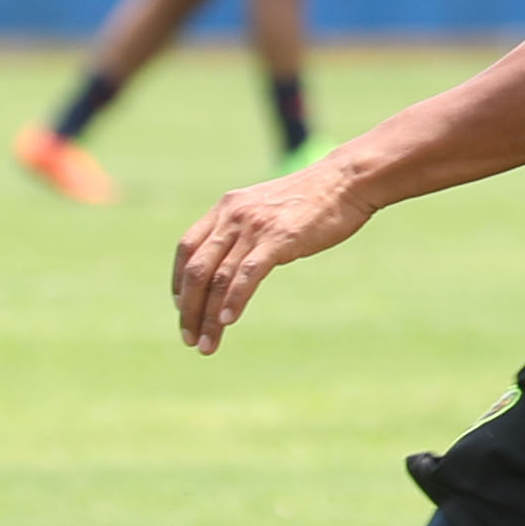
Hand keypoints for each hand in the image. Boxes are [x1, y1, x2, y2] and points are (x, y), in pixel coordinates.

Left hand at [172, 161, 375, 353]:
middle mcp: (232, 216)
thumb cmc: (313, 198)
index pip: (186, 249)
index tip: (183, 308)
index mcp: (226, 208)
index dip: (178, 282)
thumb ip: (247, 228)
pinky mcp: (278, 239)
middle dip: (188, 309)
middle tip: (190, 338)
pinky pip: (247, 274)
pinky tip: (228, 321)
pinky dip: (234, 299)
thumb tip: (240, 258)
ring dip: (208, 316)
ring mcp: (254, 227)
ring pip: (218, 278)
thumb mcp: (267, 207)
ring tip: (207, 344)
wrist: (346, 181)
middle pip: (196, 269)